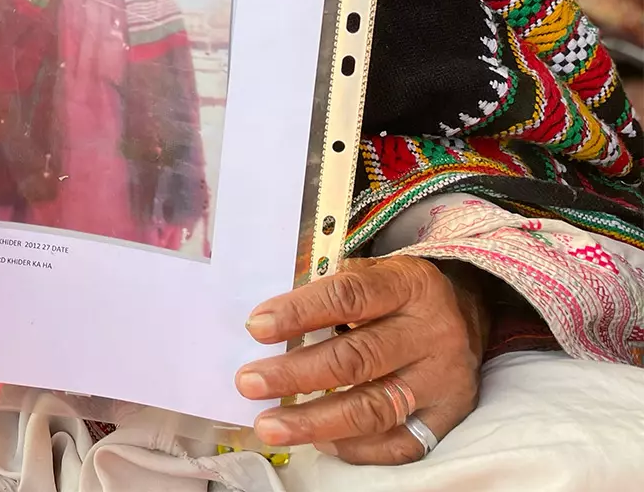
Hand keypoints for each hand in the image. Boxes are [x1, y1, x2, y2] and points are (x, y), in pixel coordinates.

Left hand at [235, 257, 488, 464]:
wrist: (470, 310)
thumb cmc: (401, 292)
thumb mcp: (374, 272)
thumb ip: (330, 294)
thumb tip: (270, 326)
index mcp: (409, 286)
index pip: (348, 297)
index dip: (299, 313)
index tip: (256, 328)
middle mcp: (431, 333)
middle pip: (356, 359)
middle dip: (295, 375)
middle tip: (249, 383)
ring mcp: (443, 380)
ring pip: (374, 409)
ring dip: (315, 421)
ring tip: (270, 425)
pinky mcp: (449, 417)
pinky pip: (399, 443)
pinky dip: (354, 447)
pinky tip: (319, 442)